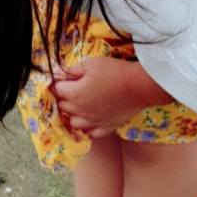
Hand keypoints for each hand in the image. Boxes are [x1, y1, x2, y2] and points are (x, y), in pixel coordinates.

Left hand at [52, 56, 170, 138]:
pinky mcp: (107, 127)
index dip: (58, 83)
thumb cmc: (114, 71)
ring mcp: (93, 122)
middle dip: (64, 97)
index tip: (63, 79)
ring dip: (74, 113)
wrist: (139, 86)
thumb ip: (71, 69)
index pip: (56, 90)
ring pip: (74, 122)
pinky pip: (92, 133)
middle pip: (63, 106)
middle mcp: (81, 111)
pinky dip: (88, 127)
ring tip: (81, 104)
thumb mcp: (90, 63)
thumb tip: (57, 72)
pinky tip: (92, 117)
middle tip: (72, 88)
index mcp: (75, 94)